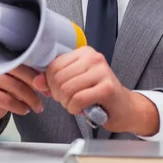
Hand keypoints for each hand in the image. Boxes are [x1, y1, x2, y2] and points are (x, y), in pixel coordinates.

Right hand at [0, 65, 43, 128]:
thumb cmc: (6, 89)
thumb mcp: (20, 81)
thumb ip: (33, 78)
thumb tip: (49, 84)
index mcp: (6, 58)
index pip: (25, 60)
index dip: (39, 72)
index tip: (49, 83)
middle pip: (21, 72)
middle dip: (37, 85)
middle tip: (47, 94)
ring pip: (16, 87)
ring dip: (31, 99)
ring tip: (38, 107)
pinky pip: (8, 101)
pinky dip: (20, 107)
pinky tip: (25, 110)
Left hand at [32, 46, 159, 134]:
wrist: (126, 108)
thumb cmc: (101, 95)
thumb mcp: (75, 83)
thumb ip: (54, 81)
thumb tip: (37, 81)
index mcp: (84, 53)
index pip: (53, 65)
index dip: (50, 83)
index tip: (58, 91)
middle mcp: (93, 58)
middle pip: (58, 78)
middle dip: (58, 95)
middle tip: (68, 101)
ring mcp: (101, 72)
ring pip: (66, 89)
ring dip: (67, 104)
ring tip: (76, 104)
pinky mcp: (107, 88)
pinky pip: (78, 100)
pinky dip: (75, 109)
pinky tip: (83, 109)